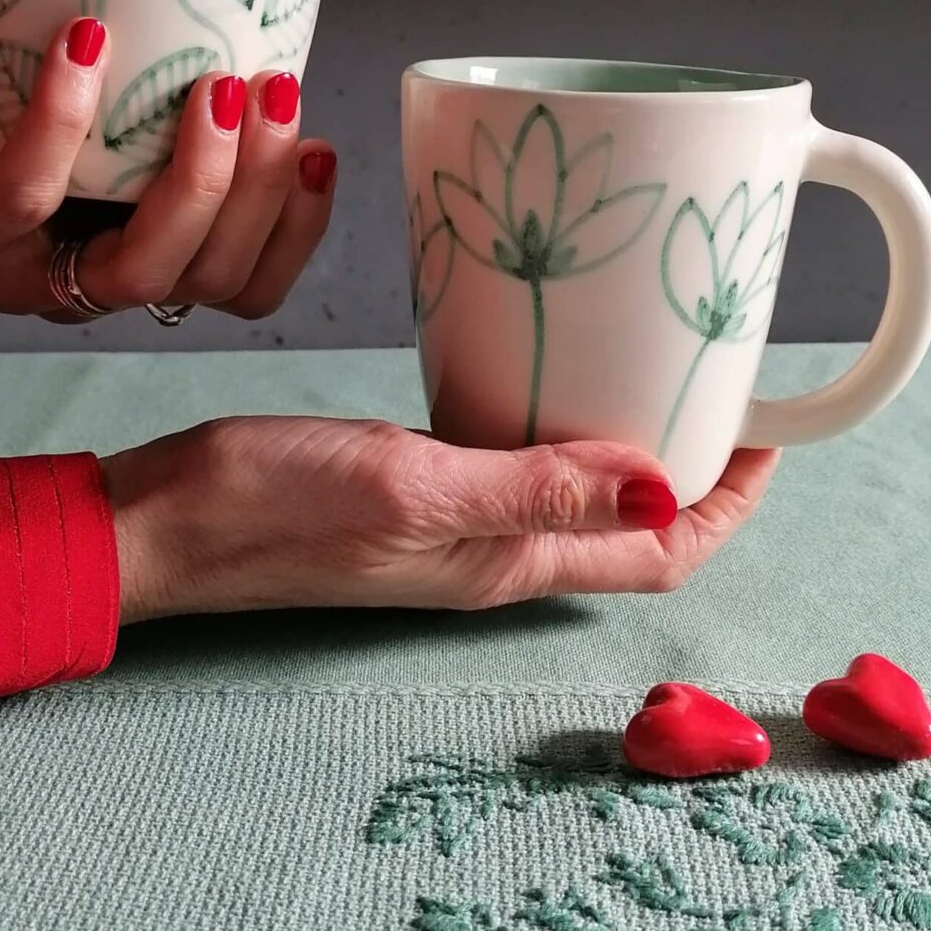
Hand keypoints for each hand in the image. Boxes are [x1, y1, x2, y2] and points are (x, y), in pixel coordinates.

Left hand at [0, 18, 335, 322]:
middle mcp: (88, 282)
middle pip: (213, 282)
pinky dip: (63, 118)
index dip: (296, 233)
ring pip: (142, 270)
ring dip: (198, 181)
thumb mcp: (65, 119)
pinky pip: (26, 193)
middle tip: (275, 91)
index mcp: (130, 256)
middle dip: (264, 192)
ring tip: (213, 87)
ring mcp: (24, 272)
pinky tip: (85, 43)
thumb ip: (138, 87)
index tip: (326, 149)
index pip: (243, 288)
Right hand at [104, 417, 778, 616]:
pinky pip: (512, 465)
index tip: (772, 433)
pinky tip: (540, 371)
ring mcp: (449, 526)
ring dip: (628, 448)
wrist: (158, 526)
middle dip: (696, 472)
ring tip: (655, 367)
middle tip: (725, 383)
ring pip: (574, 496)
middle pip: (630, 530)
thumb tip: (663, 491)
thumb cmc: (269, 508)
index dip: (728, 507)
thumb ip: (531, 489)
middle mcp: (492, 555)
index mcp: (507, 564)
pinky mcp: (408, 493)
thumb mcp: (410, 486)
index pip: (658, 556)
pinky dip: (553, 426)